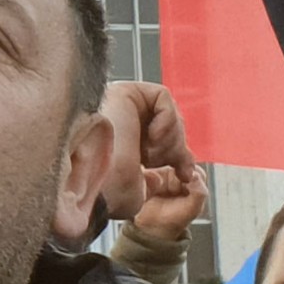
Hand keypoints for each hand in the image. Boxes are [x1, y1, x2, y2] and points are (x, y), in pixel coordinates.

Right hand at [112, 82, 203, 250]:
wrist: (98, 181)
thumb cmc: (110, 192)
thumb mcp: (137, 191)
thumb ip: (151, 182)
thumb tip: (163, 178)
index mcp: (120, 143)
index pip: (160, 139)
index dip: (178, 156)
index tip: (184, 175)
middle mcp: (119, 121)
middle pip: (168, 125)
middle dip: (177, 148)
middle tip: (176, 166)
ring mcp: (119, 105)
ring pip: (168, 112)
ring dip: (170, 138)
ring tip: (151, 155)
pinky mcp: (124, 91)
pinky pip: (163, 97)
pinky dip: (167, 120)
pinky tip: (151, 137)